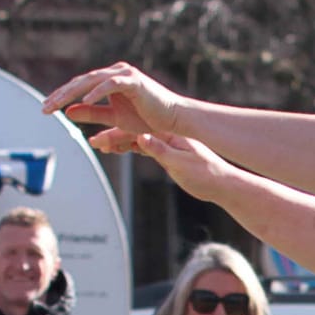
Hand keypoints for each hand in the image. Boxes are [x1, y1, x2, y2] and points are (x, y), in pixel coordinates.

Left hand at [42, 62, 184, 138]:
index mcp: (109, 79)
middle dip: (61, 95)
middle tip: (45, 108)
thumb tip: (69, 111)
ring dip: (73, 92)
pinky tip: (85, 101)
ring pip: (92, 80)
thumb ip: (92, 112)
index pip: (80, 85)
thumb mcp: (113, 116)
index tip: (46, 108)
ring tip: (58, 105)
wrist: (172, 119)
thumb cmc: (147, 118)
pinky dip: (98, 92)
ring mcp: (124, 74)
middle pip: (81, 81)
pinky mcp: (134, 81)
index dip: (62, 96)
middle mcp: (114, 73)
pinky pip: (111, 85)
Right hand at [105, 130, 237, 204]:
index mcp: (167, 135)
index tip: (99, 138)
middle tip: (92, 141)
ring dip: (116, 141)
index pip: (135, 131)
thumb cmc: (205, 174)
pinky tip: (116, 149)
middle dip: (110, 136)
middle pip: (131, 133)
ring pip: (134, 140)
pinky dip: (128, 148)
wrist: (222, 182)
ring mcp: (164, 144)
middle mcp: (164, 136)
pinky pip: (142, 147)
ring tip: (99, 145)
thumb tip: (140, 138)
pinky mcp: (167, 153)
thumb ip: (160, 150)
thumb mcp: (180, 163)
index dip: (115, 134)